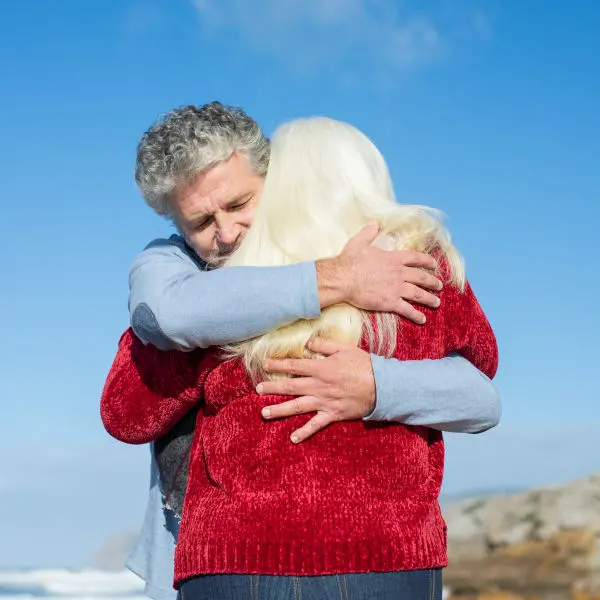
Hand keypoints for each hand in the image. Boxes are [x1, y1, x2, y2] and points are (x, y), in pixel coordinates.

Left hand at [256, 337, 375, 442]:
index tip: (265, 364)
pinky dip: (304, 432)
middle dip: (273, 387)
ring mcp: (324, 402)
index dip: (278, 365)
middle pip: (291, 386)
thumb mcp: (345, 348)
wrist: (382, 387)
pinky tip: (292, 438)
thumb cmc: (364, 365)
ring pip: (297, 406)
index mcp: (321, 368)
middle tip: (257, 389)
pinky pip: (316, 425)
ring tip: (264, 412)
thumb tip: (308, 343)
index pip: (294, 365)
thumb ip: (324, 345)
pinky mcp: (332, 414)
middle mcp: (318, 386)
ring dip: (279, 409)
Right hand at [316, 223, 442, 323]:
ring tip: (436, 303)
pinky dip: (416, 315)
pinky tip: (422, 319)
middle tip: (439, 286)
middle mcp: (398, 273)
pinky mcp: (390, 302)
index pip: (415, 258)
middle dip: (432, 282)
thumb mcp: (359, 242)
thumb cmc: (350, 261)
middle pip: (421, 277)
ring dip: (429, 299)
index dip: (426, 261)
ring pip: (418, 294)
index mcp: (393, 258)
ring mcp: (396, 288)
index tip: (434, 264)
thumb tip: (374, 223)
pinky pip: (407, 309)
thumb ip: (368, 233)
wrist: (343, 278)